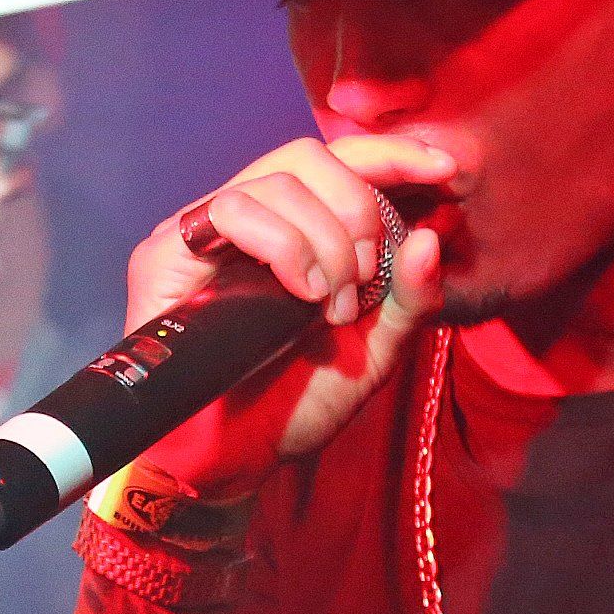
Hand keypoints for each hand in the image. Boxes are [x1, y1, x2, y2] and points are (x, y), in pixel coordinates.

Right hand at [132, 134, 451, 501]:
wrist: (235, 459)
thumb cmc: (296, 407)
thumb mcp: (375, 351)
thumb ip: (409, 297)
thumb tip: (429, 235)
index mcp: (294, 230)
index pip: (339, 160)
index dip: (392, 154)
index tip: (446, 169)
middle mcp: (248, 221)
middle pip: (310, 155)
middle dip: (358, 209)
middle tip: (364, 281)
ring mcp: (203, 232)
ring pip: (277, 181)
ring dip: (323, 240)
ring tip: (330, 305)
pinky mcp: (167, 251)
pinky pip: (233, 210)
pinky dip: (282, 244)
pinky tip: (300, 292)